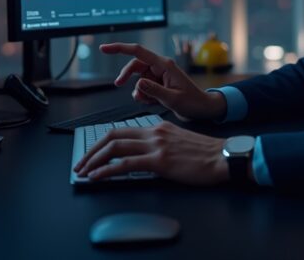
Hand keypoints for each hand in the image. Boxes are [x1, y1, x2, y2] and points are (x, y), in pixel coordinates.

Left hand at [74, 120, 228, 184]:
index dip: (102, 141)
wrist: (222, 156)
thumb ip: (160, 143)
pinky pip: (126, 164)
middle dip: (92, 150)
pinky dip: (107, 170)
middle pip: (113, 136)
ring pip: (115, 147)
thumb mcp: (178, 141)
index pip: (121, 130)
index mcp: (157, 127)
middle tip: (81, 163)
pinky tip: (98, 176)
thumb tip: (144, 153)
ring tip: (84, 171)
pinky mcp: (160, 161)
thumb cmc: (204, 153)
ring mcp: (156, 145)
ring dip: (94, 160)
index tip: (92, 152)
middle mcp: (153, 132)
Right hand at [101, 43, 226, 121]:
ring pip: (138, 78)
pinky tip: (153, 102)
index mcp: (165, 65)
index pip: (138, 52)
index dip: (119, 48)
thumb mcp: (173, 99)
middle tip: (118, 86)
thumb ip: (154, 91)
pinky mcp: (159, 84)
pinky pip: (143, 87)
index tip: (104, 48)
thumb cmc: (193, 102)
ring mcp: (159, 76)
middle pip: (135, 66)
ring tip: (148, 100)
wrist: (203, 109)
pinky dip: (144, 95)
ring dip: (138, 91)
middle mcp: (161, 68)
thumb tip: (138, 84)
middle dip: (126, 76)